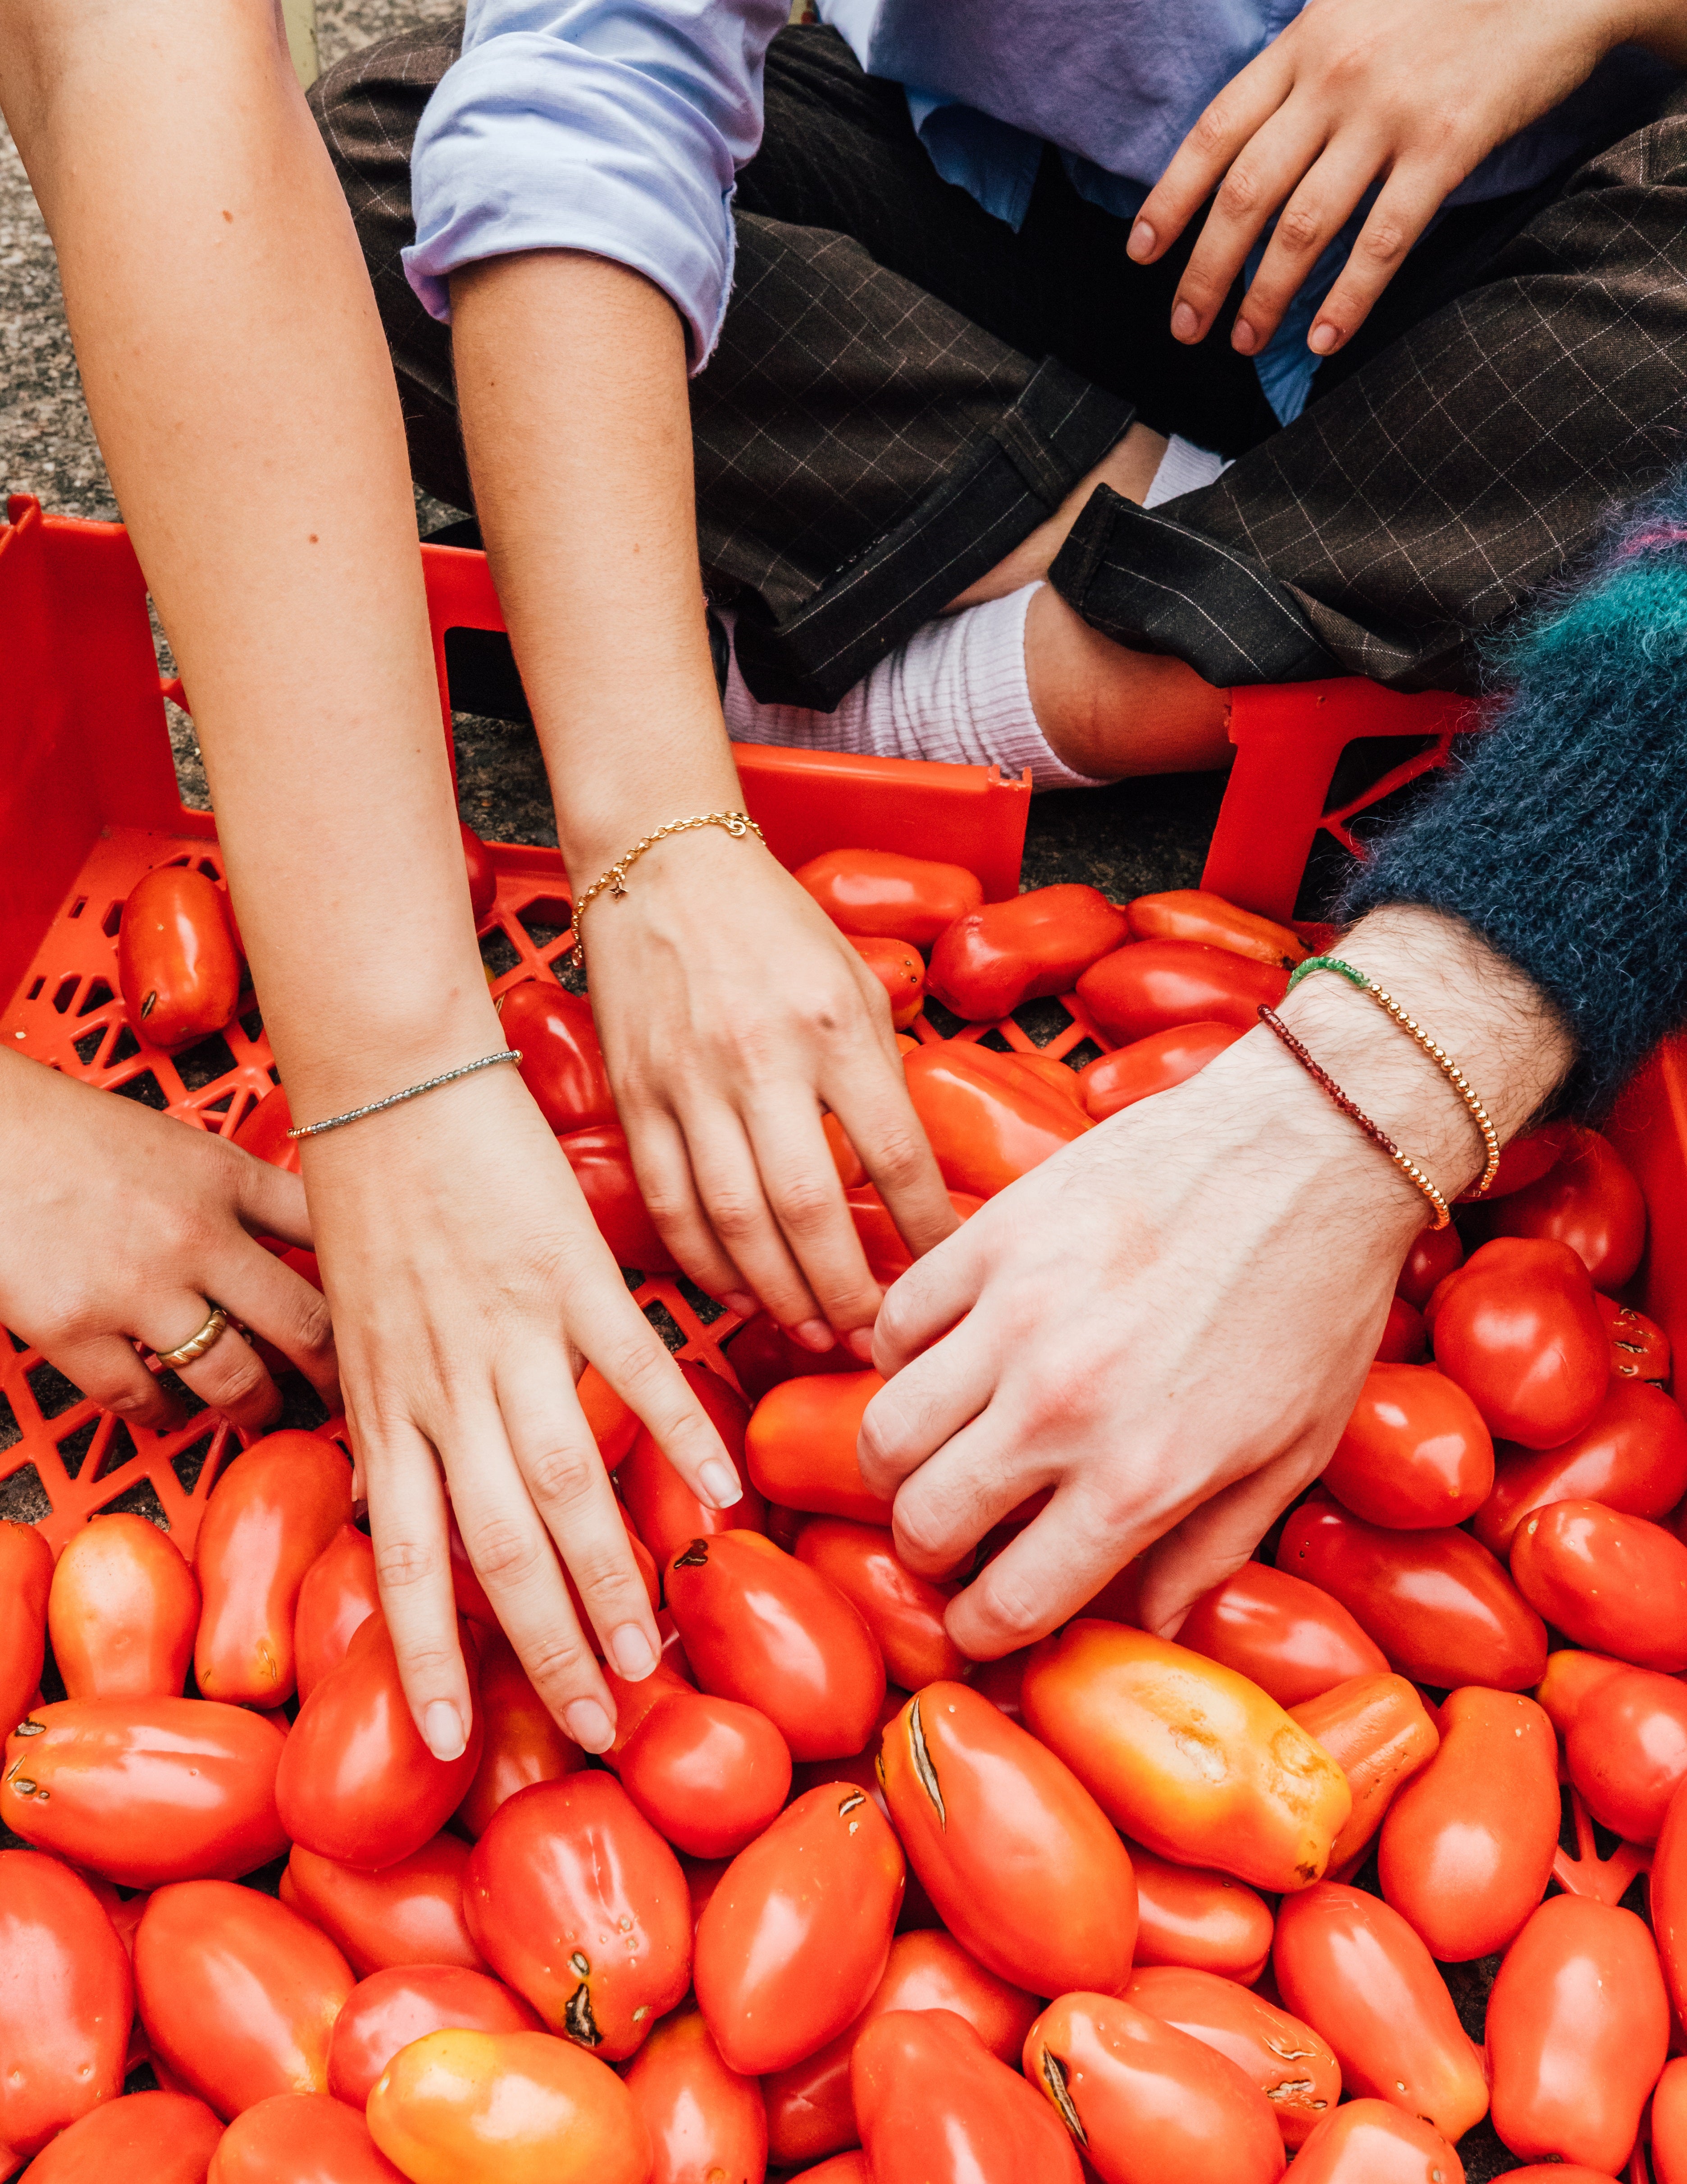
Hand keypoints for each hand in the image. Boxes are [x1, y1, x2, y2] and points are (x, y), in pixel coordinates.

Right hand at [0, 1050, 338, 1432]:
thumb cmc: (70, 1131)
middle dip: (333, 1375)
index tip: (383, 1320)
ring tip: (262, 1413)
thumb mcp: (178, 1145)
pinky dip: (162, 1414)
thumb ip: (237, 1191)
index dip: (368, 1286)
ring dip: (256, 1406)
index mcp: (227, 1177)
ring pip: (233, 1377)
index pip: (328, 1236)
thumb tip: (297, 1240)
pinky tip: (170, 1411)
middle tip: (345, 1397)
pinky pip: (140, 1397)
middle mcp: (197, 1234)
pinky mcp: (73, 1326)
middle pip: (304, 1322)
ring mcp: (137, 1286)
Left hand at [301, 1059, 742, 1759]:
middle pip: (498, 1546)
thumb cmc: (367, 1197)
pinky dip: (680, 1433)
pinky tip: (723, 1490)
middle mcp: (443, 1386)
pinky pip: (634, 1369)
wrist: (390, 1079)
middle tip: (594, 1723)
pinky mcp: (573, 1273)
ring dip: (611, 1574)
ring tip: (652, 1647)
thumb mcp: (356, 1324)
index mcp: (384, 1401)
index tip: (451, 1741)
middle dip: (546, 1647)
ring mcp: (511, 1332)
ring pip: (566, 1482)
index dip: (426, 1656)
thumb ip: (392, 1412)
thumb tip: (408, 1495)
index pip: (403, 1558)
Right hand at [584, 829, 958, 1356]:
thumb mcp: (854, 982)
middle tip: (872, 1336)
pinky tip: (738, 1290)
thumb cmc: (772, 923)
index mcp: (831, 1026)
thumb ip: (879, 1074)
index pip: (894, 1154)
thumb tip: (905, 1175)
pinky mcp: (636, 1096)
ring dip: (778, 1292)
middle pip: (809, 1208)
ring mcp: (689, 1083)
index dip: (925, 1229)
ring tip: (813, 1329)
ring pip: (735, 1220)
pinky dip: (704, 1261)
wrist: (661, 866)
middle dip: (845, 1289)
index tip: (945, 1274)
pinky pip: (671, 1202)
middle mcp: (759, 1059)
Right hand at [859, 907, 1571, 1656]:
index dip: (982, 1631)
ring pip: (887, 1431)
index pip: (1011, 1602)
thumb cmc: (1315, 1302)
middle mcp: (1063, 1406)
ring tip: (933, 1455)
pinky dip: (901, 1356)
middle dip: (928, 1551)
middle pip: (923, 1523)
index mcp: (1142, 1476)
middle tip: (952, 1537)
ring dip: (898, 1464)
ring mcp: (1017, 1315)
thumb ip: (1206, 1553)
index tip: (980, 1620)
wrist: (1314, 1147)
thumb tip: (1145, 1630)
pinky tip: (944, 1358)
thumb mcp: (1290, 1454)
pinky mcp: (993, 1236)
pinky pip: (896, 1321)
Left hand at [1129, 0, 1625, 359]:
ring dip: (1265, 296)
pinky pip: (1382, 239)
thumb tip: (1250, 140)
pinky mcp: (1445, 147)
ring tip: (1244, 342)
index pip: (1214, 133)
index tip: (1141, 254)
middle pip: (1246, 193)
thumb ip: (1301, 67)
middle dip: (1206, 270)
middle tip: (1185, 327)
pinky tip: (1321, 340)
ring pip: (1303, 226)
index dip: (1170, 199)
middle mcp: (1335, 79)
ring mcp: (1388, 115)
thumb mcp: (1354, 8)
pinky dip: (1347, 297)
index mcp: (1303, 43)